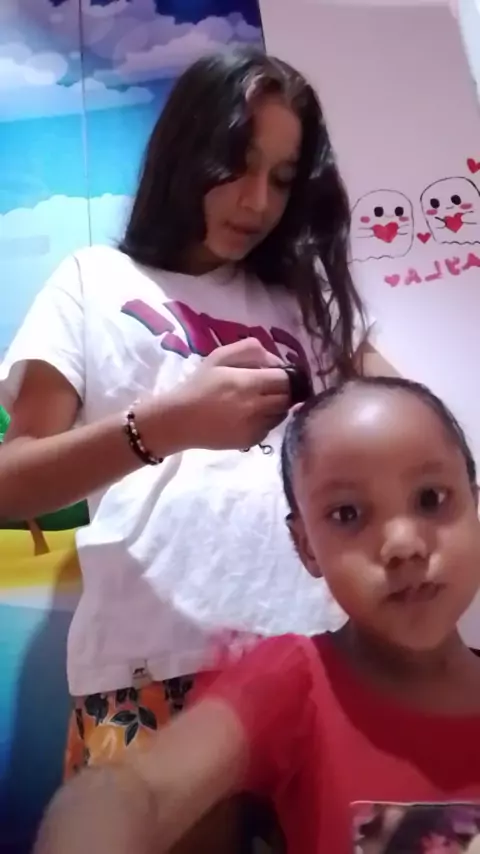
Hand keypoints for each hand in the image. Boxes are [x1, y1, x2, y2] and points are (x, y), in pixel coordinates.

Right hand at [171, 338, 289, 451]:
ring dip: (276, 405)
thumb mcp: (220, 356)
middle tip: (267, 387)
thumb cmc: (199, 385)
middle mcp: (256, 407)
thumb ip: (251, 350)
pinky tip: (249, 416)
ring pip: (282, 413)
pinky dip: (266, 420)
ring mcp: (256, 427)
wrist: (180, 420)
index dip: (284, 375)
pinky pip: (271, 427)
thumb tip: (277, 362)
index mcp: (248, 383)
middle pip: (288, 397)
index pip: (286, 379)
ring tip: (257, 401)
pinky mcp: (253, 441)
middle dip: (282, 390)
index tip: (274, 373)